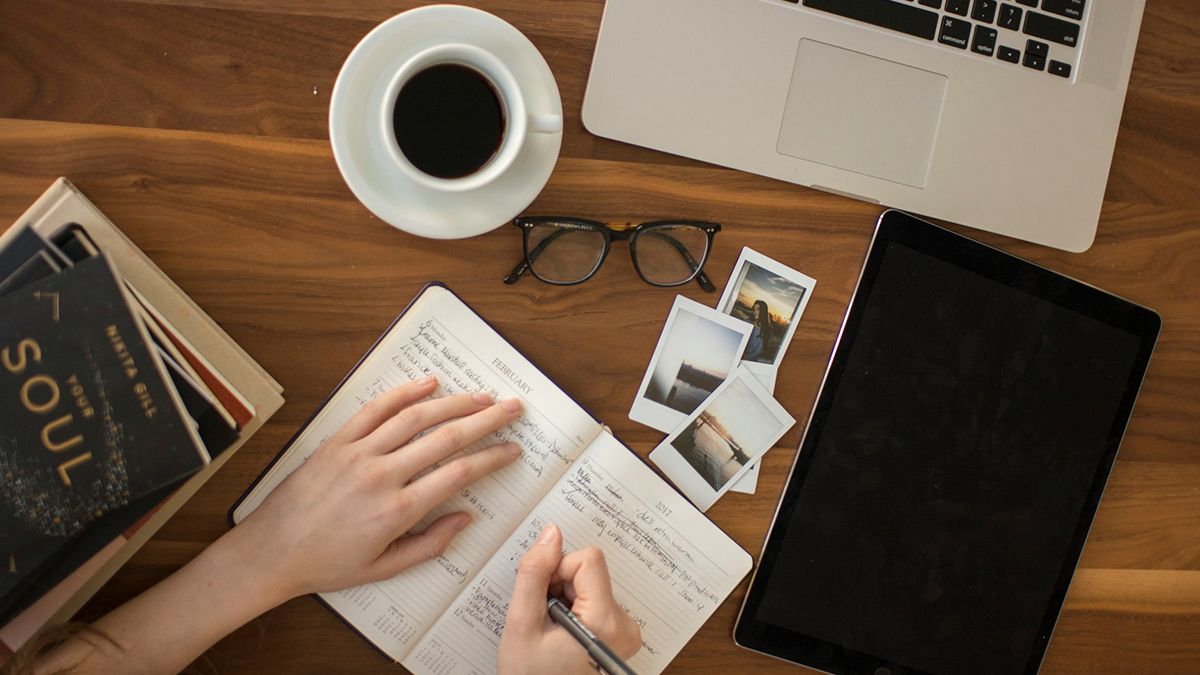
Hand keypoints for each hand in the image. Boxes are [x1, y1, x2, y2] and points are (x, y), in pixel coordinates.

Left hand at [230, 375, 523, 601]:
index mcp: (397, 511)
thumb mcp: (384, 568)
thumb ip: (430, 544)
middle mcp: (381, 476)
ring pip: (415, 417)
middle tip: (512, 408)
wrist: (271, 552)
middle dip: (486, 420)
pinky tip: (428, 384)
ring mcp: (358, 454)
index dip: (492, 458)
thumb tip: (466, 518)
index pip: (459, 474)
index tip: (512, 449)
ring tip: (481, 395)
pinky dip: (403, 393)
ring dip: (454, 402)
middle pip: (446, 438)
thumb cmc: (327, 564)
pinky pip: (375, 409)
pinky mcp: (337, 442)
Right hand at [498, 525, 641, 674]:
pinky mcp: (620, 633)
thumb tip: (551, 534)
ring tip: (552, 630)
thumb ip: (534, 574)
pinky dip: (574, 609)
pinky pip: (595, 599)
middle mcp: (625, 625)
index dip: (558, 570)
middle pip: (590, 571)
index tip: (544, 598)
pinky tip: (562, 633)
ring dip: (565, 599)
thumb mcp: (522, 624)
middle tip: (545, 620)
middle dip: (560, 587)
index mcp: (606, 621)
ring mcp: (625, 630)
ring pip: (590, 584)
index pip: (588, 560)